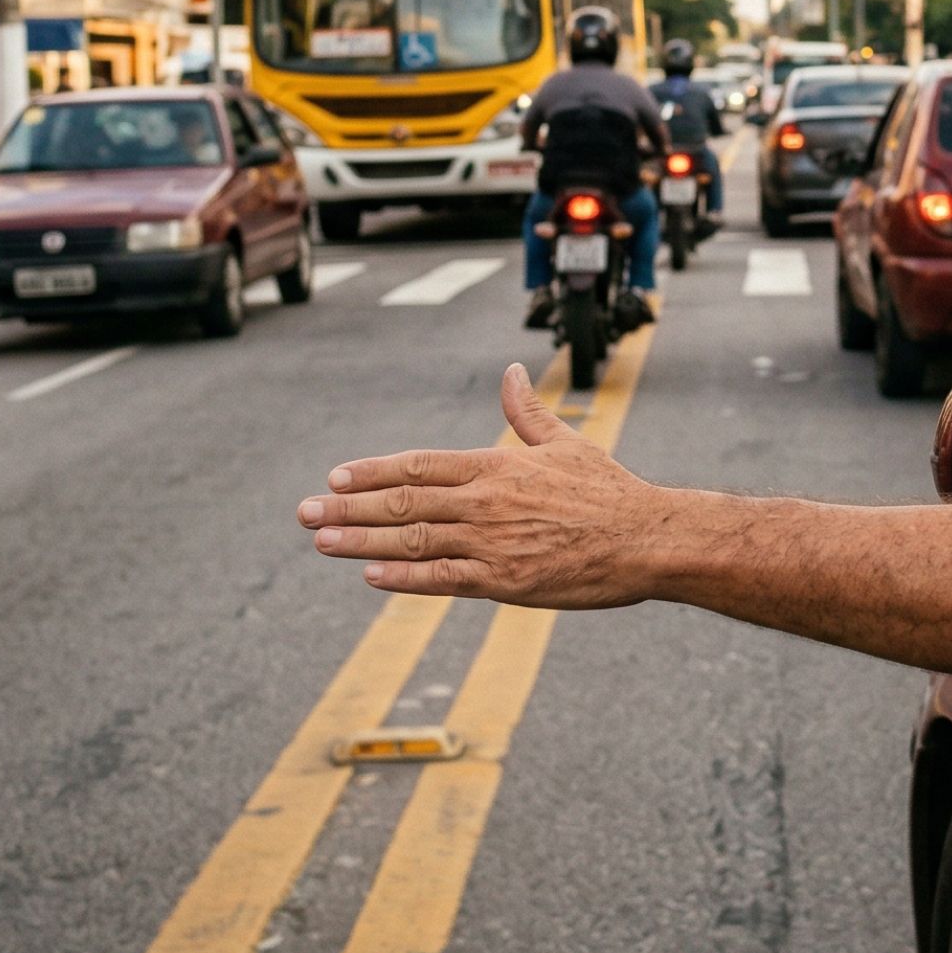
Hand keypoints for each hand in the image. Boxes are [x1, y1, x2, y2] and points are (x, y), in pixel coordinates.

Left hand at [301, 363, 662, 606]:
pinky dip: (404, 576)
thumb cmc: (610, 491)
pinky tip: (371, 574)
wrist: (649, 538)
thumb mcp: (565, 443)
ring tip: (321, 541)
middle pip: (403, 501)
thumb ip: (525, 412)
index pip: (419, 464)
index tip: (335, 477)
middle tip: (303, 513)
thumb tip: (510, 372)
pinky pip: (444, 578)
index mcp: (497, 466)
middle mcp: (487, 501)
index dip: (373, 471)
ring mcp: (494, 542)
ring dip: (361, 540)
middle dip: (347, 507)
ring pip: (413, 539)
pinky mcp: (506, 581)